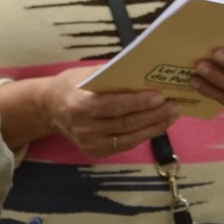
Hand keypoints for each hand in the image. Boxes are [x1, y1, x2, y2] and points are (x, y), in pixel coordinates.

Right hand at [39, 66, 181, 157]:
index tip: (160, 96)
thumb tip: (142, 71)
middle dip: (154, 115)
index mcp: (80, 106)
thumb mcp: (85, 73)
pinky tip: (159, 124)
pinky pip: (125, 144)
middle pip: (126, 124)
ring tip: (173, 114)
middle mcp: (85, 128)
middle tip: (175, 105)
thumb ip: (111, 74)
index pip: (115, 106)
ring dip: (155, 127)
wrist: (49, 109)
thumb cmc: (71, 85)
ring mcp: (90, 144)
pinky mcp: (96, 152)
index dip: (139, 103)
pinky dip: (144, 135)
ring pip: (129, 138)